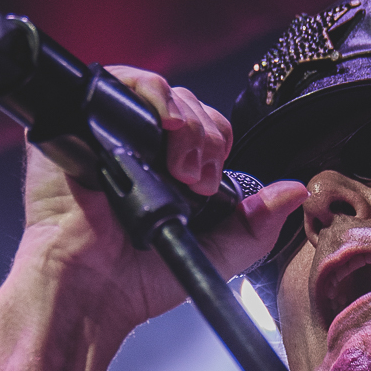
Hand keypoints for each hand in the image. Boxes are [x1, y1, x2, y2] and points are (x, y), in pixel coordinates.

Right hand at [0, 66, 307, 361]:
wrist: (88, 287)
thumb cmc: (135, 282)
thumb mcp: (213, 254)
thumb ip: (255, 225)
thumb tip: (295, 193)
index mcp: (166, 172)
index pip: (203, 129)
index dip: (215, 142)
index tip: (211, 179)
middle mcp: (137, 149)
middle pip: (186, 105)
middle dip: (204, 134)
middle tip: (195, 180)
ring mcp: (105, 133)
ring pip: (159, 91)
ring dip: (182, 118)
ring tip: (177, 165)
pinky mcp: (75, 122)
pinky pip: (117, 83)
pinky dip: (146, 93)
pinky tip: (160, 125)